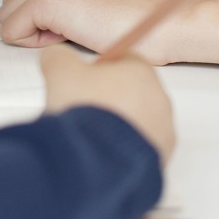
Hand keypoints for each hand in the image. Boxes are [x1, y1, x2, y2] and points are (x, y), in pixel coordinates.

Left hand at [0, 0, 218, 65]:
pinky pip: (12, 32)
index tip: (91, 12)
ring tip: (82, 26)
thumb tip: (38, 13)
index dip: (51, 14)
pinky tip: (76, 33)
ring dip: (38, 33)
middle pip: (13, 1)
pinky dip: (36, 45)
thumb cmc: (146, 14)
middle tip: (86, 23)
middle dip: (40, 23)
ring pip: (9, 16)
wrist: (174, 20)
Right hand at [40, 43, 174, 164]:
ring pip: (135, 122)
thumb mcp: (60, 72)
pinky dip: (120, 149)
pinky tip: (99, 153)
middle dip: (107, 99)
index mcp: (141, 72)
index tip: (82, 81)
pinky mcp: (159, 160)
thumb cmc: (85, 112)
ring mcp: (162, 132)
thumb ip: (59, 57)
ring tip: (88, 136)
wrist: (97, 162)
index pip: (123, 60)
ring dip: (115, 125)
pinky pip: (137, 149)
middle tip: (81, 110)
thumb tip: (57, 57)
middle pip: (131, 92)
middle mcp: (159, 100)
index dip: (100, 69)